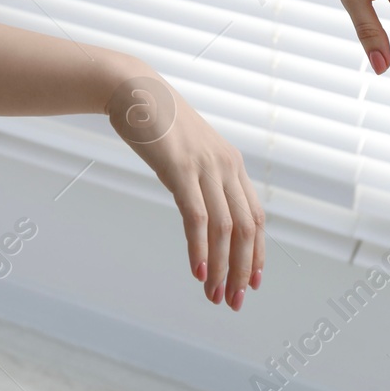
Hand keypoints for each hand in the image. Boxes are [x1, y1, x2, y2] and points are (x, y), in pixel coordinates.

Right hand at [104, 70, 263, 308]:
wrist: (131, 88)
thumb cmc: (155, 118)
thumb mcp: (187, 148)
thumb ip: (199, 173)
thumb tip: (199, 201)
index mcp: (231, 163)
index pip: (255, 217)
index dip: (257, 253)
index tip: (253, 282)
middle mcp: (226, 166)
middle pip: (245, 229)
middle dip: (243, 271)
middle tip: (235, 301)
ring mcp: (204, 167)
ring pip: (225, 229)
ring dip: (223, 268)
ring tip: (215, 295)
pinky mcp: (180, 169)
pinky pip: (197, 217)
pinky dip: (200, 248)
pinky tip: (198, 271)